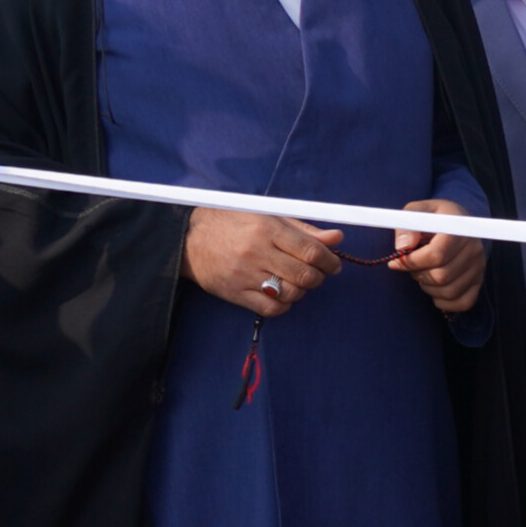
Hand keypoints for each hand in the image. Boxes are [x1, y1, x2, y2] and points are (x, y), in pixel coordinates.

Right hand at [188, 207, 339, 317]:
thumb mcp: (268, 217)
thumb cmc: (233, 224)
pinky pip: (271, 309)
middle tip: (316, 274)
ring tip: (296, 282)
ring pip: (291, 293)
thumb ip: (304, 230)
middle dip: (319, 277)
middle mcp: (257, 252)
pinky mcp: (235, 293)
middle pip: (305, 275)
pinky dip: (284, 305)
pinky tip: (281, 295)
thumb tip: (337, 238)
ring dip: (302, 291)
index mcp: (267, 229)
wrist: (188, 238)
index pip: (311, 251)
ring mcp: (245, 274)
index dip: (330, 260)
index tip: (333, 264)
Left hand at [389, 200, 482, 315]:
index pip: (436, 255)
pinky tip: (434, 289)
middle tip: (411, 267)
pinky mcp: (479, 281)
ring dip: (428, 288)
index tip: (396, 260)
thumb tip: (403, 247)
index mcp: (458, 229)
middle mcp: (474, 249)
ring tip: (423, 274)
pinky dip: (444, 302)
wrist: (457, 223)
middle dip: (418, 275)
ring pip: (449, 291)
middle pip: (441, 276)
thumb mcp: (416, 212)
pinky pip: (463, 303)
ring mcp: (479, 267)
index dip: (412, 262)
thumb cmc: (433, 218)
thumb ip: (406, 225)